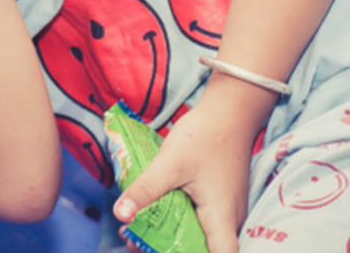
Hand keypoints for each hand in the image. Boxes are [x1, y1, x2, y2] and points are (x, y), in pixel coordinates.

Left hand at [113, 100, 251, 252]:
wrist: (228, 111)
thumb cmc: (205, 136)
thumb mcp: (170, 163)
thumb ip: (146, 190)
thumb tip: (120, 214)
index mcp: (222, 218)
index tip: (160, 252)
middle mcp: (229, 221)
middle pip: (203, 251)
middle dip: (166, 250)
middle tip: (133, 242)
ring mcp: (225, 212)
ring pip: (199, 238)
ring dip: (170, 239)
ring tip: (135, 232)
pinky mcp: (219, 202)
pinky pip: (200, 223)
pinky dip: (177, 224)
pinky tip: (153, 215)